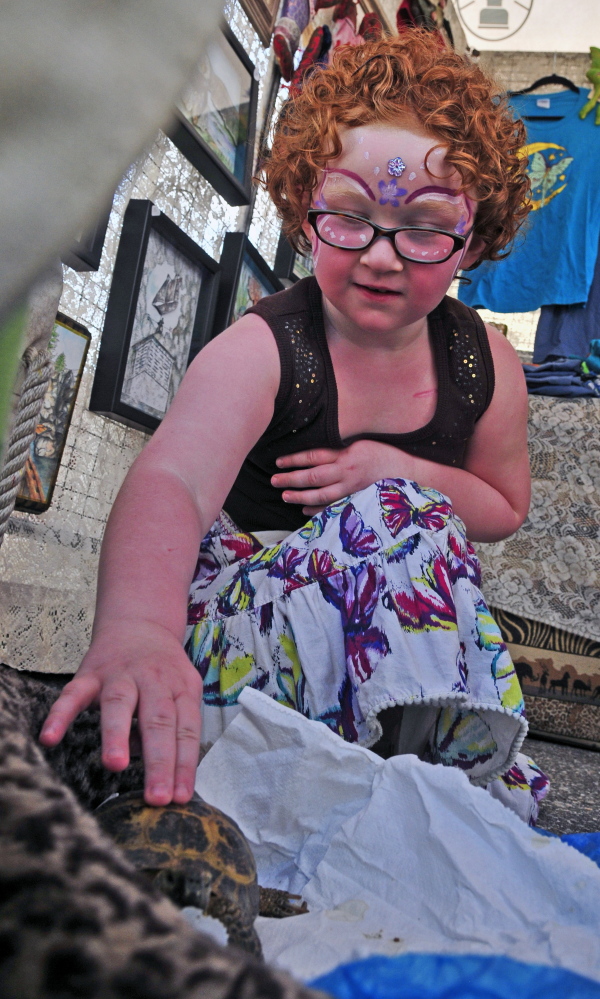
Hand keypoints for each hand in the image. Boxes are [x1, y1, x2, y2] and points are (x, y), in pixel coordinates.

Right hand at [39, 621, 202, 805]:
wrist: (141, 623)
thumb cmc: (164, 671)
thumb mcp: (184, 690)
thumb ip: (175, 726)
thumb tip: (164, 770)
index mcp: (180, 688)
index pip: (186, 730)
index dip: (184, 764)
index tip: (180, 798)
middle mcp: (152, 681)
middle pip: (158, 721)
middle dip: (159, 761)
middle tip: (157, 797)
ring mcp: (120, 676)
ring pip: (119, 704)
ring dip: (117, 734)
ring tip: (115, 765)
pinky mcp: (89, 674)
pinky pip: (73, 694)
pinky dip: (60, 714)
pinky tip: (50, 737)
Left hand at [271, 440, 413, 513]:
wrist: (410, 473)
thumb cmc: (385, 454)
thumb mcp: (361, 444)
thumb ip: (340, 448)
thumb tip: (315, 452)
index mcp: (347, 454)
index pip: (314, 456)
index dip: (294, 459)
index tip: (279, 462)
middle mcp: (348, 472)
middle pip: (313, 476)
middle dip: (291, 479)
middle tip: (273, 480)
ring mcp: (352, 489)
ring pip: (321, 495)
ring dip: (300, 496)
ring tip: (284, 495)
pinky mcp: (357, 501)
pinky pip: (333, 507)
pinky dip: (318, 509)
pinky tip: (305, 509)